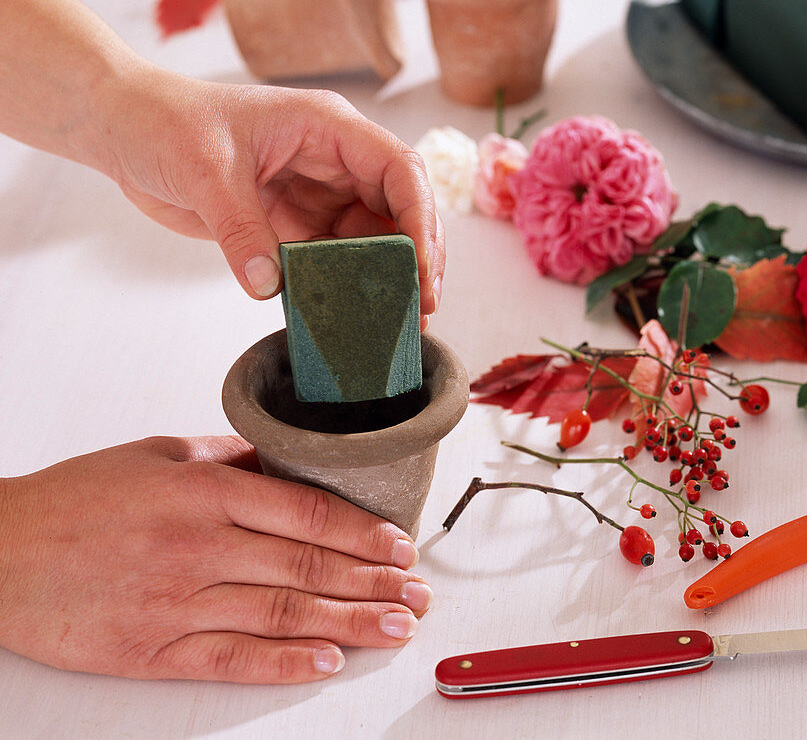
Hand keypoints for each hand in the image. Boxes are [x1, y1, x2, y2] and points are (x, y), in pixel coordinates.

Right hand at [0, 436, 432, 682]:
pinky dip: (284, 662)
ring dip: (348, 623)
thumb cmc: (78, 499)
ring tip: (396, 627)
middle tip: (417, 592)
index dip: (363, 532)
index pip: (308, 512)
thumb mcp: (160, 454)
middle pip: (307, 567)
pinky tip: (326, 661)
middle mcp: (199, 548)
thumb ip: (232, 458)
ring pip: (282, 615)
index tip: (400, 545)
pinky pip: (232, 658)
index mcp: (205, 493)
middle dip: (373, 581)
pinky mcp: (153, 651)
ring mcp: (178, 603)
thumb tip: (292, 461)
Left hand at [100, 67, 444, 319]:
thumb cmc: (167, 123)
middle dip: (418, 254)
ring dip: (387, 276)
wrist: (127, 130)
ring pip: (373, 237)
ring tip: (401, 319)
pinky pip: (334, 258)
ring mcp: (318, 193)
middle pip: (399, 207)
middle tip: (423, 305)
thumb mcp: (205, 171)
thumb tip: (267, 285)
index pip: (399, 168)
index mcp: (327, 128)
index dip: (419, 216)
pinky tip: (354, 315)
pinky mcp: (296, 224)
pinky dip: (347, 286)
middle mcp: (334, 160)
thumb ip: (240, 229)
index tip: (421, 267)